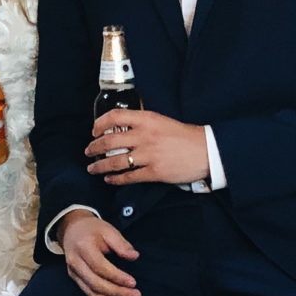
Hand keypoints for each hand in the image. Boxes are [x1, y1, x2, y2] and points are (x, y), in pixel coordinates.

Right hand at [61, 211, 140, 295]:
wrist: (72, 230)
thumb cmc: (92, 230)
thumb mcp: (108, 230)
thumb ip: (122, 244)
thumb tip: (134, 257)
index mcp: (84, 247)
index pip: (100, 267)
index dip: (117, 277)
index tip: (133, 282)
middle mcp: (76, 262)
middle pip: (95, 284)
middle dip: (117, 293)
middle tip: (135, 295)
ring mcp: (74, 273)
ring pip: (92, 293)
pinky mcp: (75, 279)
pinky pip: (89, 295)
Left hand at [85, 108, 208, 185]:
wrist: (206, 151)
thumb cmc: (185, 136)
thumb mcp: (162, 121)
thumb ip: (143, 123)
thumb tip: (122, 128)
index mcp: (147, 120)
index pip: (115, 117)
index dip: (100, 123)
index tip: (94, 130)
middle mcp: (145, 136)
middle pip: (110, 141)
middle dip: (94, 147)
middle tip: (89, 151)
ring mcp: (148, 155)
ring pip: (115, 161)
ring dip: (99, 166)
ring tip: (92, 168)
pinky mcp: (154, 172)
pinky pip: (129, 177)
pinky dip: (116, 179)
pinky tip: (110, 179)